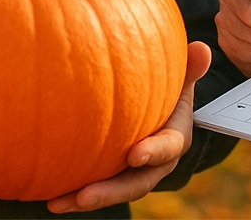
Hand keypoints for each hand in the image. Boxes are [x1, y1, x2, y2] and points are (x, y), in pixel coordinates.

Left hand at [45, 41, 212, 213]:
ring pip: (112, 191)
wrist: (158, 111)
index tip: (135, 155)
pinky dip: (72, 194)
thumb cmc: (169, 93)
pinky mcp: (111, 176)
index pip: (168, 149)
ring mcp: (131, 174)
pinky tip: (48, 198)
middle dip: (111, 192)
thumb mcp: (182, 80)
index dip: (154, 153)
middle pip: (135, 183)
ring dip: (85, 200)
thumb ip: (190, 68)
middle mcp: (154, 164)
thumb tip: (201, 48)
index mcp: (174, 140)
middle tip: (85, 196)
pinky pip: (93, 188)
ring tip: (58, 203)